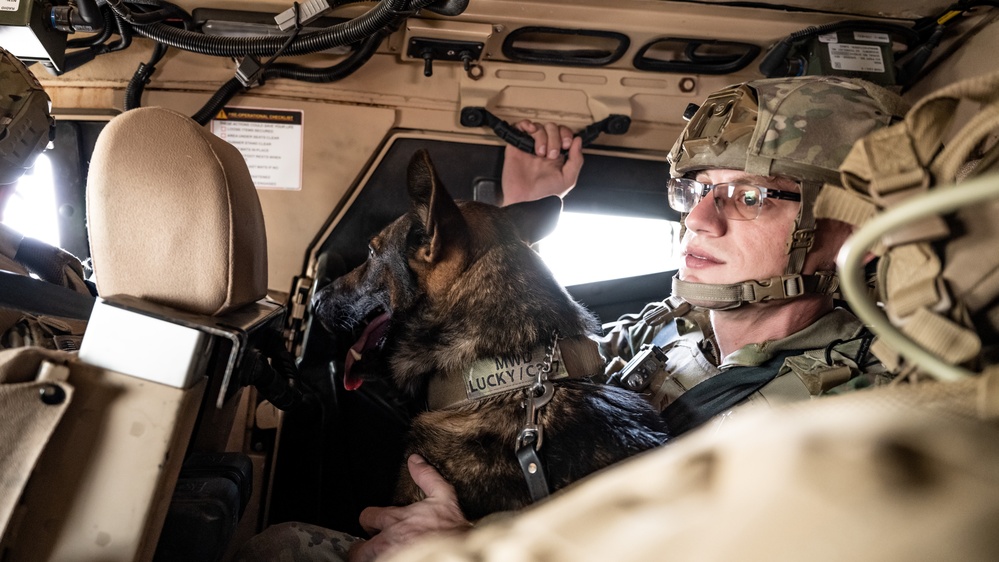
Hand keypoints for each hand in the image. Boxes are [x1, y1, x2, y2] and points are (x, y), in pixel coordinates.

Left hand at [348, 455, 470, 561]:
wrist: (458, 554)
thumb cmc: (451, 530)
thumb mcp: (444, 497)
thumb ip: (427, 477)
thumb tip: (415, 460)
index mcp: (395, 519)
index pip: (366, 517)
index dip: (371, 522)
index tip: (374, 527)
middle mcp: (386, 540)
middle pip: (358, 548)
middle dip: (364, 548)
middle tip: (373, 549)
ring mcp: (388, 556)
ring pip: (366, 560)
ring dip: (372, 558)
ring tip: (382, 557)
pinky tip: (394, 560)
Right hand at [501, 120, 583, 205]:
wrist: (525, 201)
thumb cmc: (545, 195)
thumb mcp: (568, 179)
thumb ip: (576, 160)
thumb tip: (578, 141)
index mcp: (558, 156)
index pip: (564, 134)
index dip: (566, 135)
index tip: (566, 145)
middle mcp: (545, 149)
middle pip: (552, 128)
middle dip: (554, 138)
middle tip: (551, 154)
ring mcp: (530, 147)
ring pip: (539, 127)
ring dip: (542, 137)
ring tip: (539, 153)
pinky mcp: (516, 147)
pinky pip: (520, 127)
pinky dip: (526, 124)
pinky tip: (530, 132)